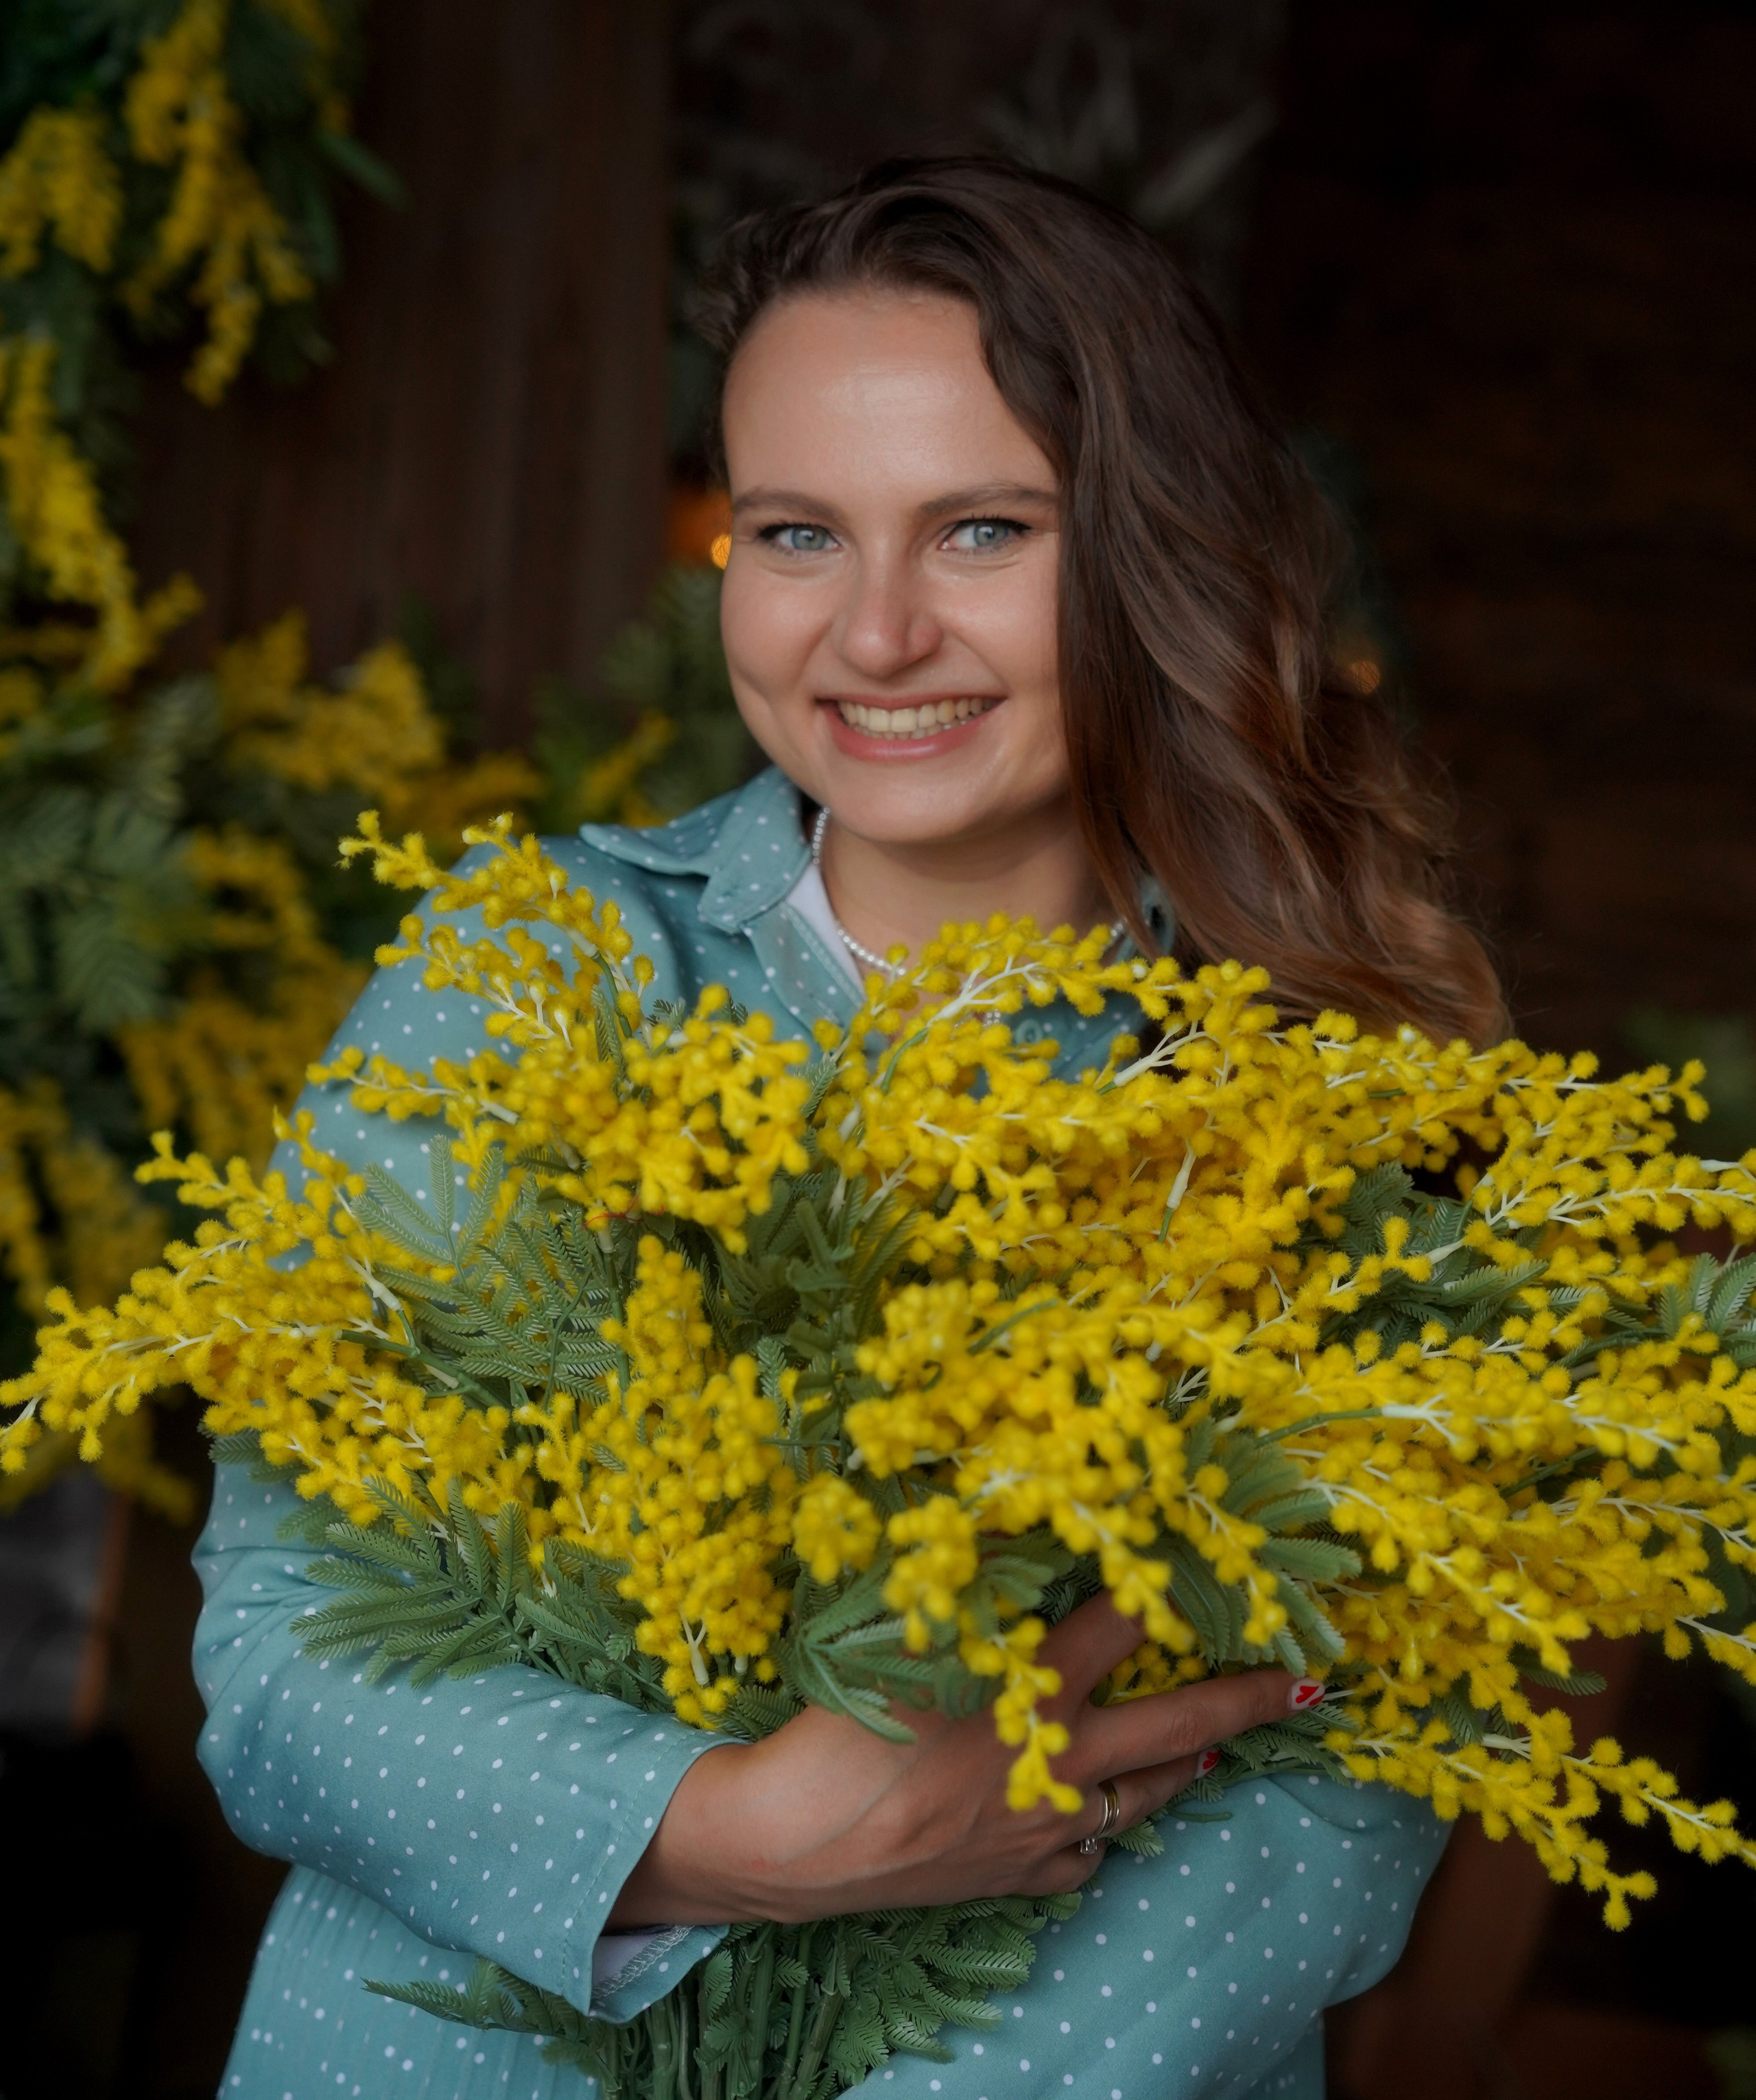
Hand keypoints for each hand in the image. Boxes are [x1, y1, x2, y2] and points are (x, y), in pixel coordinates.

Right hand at [609, 1596, 1318, 1926]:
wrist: (792, 1844)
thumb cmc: (835, 1724)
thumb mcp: (898, 1634)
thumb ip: (965, 1590)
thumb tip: (999, 1531)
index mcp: (1031, 1687)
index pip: (1126, 1618)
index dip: (1175, 1579)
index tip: (1225, 1553)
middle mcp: (1056, 1757)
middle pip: (1177, 1724)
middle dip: (1247, 1698)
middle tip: (1308, 1684)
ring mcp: (1042, 1826)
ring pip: (1140, 1796)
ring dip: (1182, 1766)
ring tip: (1214, 1750)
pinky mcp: (1012, 1876)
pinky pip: (1077, 1856)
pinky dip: (1091, 1834)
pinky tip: (1087, 1821)